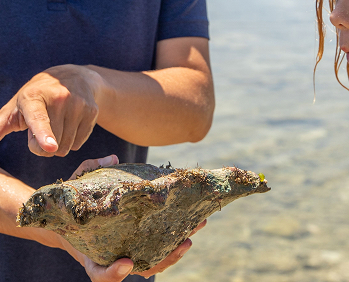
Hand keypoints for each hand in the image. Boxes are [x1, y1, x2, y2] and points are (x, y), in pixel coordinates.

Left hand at [0, 64, 102, 156]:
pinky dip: (72, 141)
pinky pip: (79, 143)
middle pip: (52, 145)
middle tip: (42, 130)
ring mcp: (78, 103)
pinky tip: (70, 125)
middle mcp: (59, 97)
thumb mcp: (16, 106)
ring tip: (56, 126)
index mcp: (34, 96)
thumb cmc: (37, 97)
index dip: (43, 134)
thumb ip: (0, 125)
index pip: (38, 119)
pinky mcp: (92, 110)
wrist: (73, 76)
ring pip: (66, 146)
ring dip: (59, 145)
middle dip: (43, 147)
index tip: (49, 147)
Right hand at [67, 156, 205, 280]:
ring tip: (197, 226)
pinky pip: (157, 246)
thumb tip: (114, 159)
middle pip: (139, 269)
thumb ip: (90, 170)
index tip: (126, 262)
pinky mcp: (137, 242)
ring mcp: (125, 253)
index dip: (113, 273)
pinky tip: (191, 220)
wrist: (70, 219)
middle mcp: (111, 258)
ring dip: (177, 248)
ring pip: (154, 260)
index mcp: (90, 253)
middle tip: (184, 243)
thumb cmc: (72, 202)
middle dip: (166, 259)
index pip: (99, 273)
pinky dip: (174, 237)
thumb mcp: (75, 184)